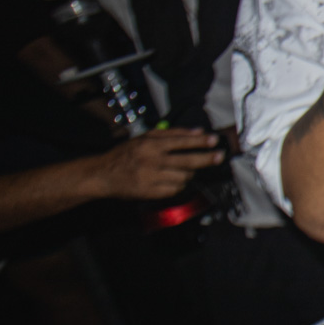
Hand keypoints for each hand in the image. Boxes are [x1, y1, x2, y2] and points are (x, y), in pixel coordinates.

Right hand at [96, 128, 224, 200]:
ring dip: (189, 173)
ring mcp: (152, 178)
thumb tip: (198, 131)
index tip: (214, 141)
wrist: (104, 175)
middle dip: (206, 159)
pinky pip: (175, 189)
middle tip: (219, 156)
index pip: (181, 142)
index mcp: (151, 145)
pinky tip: (174, 180)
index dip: (199, 142)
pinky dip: (179, 185)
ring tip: (185, 169)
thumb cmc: (127, 153)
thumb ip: (172, 133)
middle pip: (186, 161)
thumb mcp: (145, 137)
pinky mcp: (151, 192)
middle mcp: (152, 161)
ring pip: (183, 177)